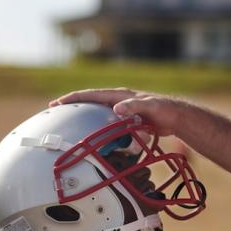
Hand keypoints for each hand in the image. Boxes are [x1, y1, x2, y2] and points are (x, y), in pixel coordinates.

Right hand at [50, 88, 184, 135]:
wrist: (176, 116)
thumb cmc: (164, 109)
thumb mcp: (149, 107)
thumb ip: (134, 106)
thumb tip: (116, 108)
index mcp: (120, 95)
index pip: (91, 95)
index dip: (73, 99)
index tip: (57, 103)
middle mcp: (117, 100)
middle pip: (89, 102)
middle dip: (72, 105)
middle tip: (54, 111)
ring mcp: (121, 109)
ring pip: (96, 112)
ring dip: (83, 116)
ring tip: (68, 123)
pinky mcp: (125, 119)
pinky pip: (106, 122)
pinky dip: (96, 127)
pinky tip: (91, 135)